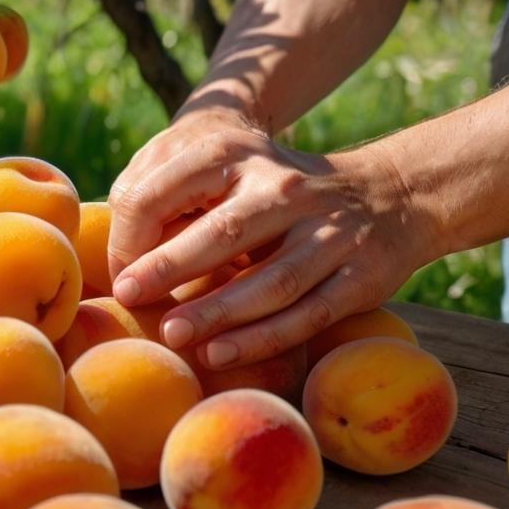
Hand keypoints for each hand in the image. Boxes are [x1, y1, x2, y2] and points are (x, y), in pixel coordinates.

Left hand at [107, 117, 436, 368]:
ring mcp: (329, 233)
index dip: (138, 235)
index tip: (120, 272)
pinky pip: (306, 313)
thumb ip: (184, 200)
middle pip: (222, 232)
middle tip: (127, 297)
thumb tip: (120, 254)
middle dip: (168, 268)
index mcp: (241, 155)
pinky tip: (220, 353)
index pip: (173, 190)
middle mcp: (286, 189)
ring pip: (268, 280)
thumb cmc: (279, 194)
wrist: (388, 194)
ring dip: (215, 312)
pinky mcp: (361, 275)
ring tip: (171, 335)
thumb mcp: (236, 172)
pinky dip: (260, 338)